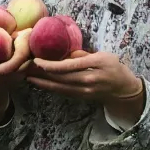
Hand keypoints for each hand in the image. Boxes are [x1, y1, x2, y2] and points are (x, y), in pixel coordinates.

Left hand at [25, 50, 142, 105]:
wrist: (122, 89)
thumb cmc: (114, 66)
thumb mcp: (103, 55)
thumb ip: (85, 54)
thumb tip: (67, 53)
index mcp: (96, 63)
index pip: (69, 65)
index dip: (51, 64)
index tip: (37, 60)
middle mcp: (89, 78)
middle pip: (61, 77)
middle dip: (42, 73)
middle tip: (27, 68)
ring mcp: (85, 90)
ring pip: (60, 87)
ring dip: (43, 83)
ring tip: (29, 77)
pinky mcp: (81, 97)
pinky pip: (64, 92)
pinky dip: (51, 88)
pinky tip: (42, 84)